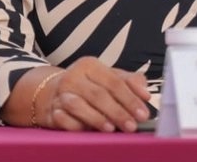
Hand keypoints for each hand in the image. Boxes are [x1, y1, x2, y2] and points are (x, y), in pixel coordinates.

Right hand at [35, 57, 150, 131]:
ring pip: (78, 105)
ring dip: (96, 118)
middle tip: (131, 126)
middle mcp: (74, 77)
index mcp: (90, 65)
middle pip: (98, 94)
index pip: (114, 82)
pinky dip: (75, 125)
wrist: (52, 92)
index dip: (130, 98)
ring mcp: (60, 94)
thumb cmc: (88, 85)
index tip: (143, 113)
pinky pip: (63, 119)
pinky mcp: (51, 111)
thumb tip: (145, 94)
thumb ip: (130, 82)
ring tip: (111, 129)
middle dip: (118, 112)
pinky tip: (87, 130)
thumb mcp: (108, 77)